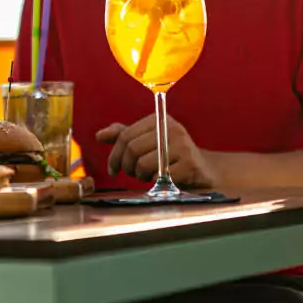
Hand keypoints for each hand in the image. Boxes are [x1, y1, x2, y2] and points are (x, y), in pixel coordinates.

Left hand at [95, 114, 215, 187]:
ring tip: (147, 176)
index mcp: (159, 120)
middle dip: (126, 166)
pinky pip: (159, 176)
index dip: (114, 155)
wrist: (203, 170)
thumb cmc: (170, 156)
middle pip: (132, 149)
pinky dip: (155, 182)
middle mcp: (171, 129)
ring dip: (140, 175)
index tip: (113, 169)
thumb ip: (124, 136)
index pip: (125, 135)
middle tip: (131, 174)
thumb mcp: (147, 142)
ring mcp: (182, 146)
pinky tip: (161, 180)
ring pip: (143, 163)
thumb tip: (99, 135)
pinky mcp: (190, 164)